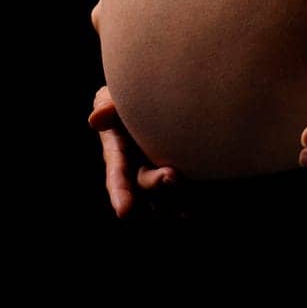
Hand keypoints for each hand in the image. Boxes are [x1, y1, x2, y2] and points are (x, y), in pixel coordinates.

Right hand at [87, 85, 187, 219]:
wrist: (164, 96)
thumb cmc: (131, 96)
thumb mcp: (115, 97)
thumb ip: (108, 107)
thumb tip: (95, 119)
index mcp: (119, 156)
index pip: (118, 177)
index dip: (120, 193)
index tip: (125, 211)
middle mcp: (140, 172)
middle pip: (146, 187)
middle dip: (157, 186)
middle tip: (172, 175)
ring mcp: (163, 177)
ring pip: (167, 200)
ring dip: (178, 197)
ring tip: (191, 187)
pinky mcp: (187, 178)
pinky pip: (192, 196)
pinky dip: (199, 197)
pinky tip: (211, 196)